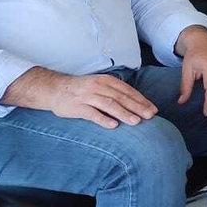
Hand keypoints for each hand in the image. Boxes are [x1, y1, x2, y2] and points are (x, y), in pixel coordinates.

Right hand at [2, 66, 156, 129]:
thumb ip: (115, 92)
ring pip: (108, 104)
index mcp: (106, 81)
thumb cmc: (82, 89)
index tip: (153, 109)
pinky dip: (103, 119)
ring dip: (124, 113)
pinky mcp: (76, 107)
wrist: (53, 89)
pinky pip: (91, 113)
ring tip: (136, 121)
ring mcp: (86, 96)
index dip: (141, 100)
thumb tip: (137, 104)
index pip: (127, 91)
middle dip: (137, 107)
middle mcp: (98, 87)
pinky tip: (113, 126)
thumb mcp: (100, 85)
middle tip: (150, 116)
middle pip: (121, 98)